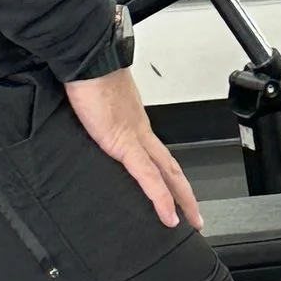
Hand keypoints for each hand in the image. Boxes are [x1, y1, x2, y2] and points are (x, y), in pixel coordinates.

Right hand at [65, 68, 200, 229]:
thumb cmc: (87, 75)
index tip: (174, 190)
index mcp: (134, 123)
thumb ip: (94, 120)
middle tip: (195, 215)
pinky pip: (149, 177)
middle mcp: (141, 131)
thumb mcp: (91, 106)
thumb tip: (86, 125)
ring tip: (190, 220)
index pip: (158, 155)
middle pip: (171, 167)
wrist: (87, 60)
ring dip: (182, 199)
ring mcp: (137, 138)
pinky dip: (161, 198)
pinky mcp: (125, 143)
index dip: (169, 174)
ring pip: (168, 175)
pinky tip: (169, 216)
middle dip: (185, 193)